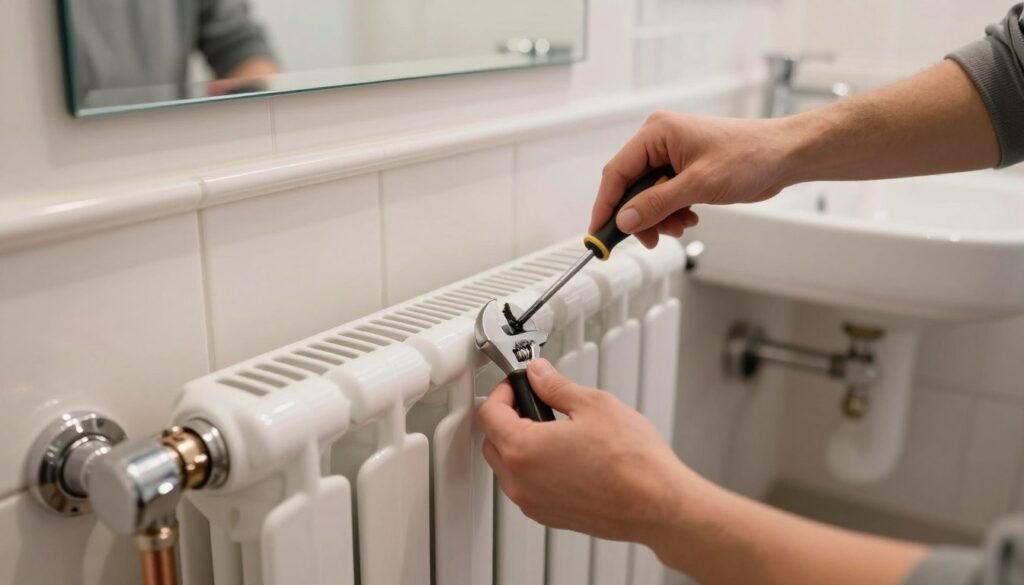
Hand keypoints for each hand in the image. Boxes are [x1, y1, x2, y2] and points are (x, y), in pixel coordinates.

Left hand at [476, 358, 696, 544]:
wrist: (657, 504)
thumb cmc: (632, 462)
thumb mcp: (593, 405)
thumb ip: (556, 386)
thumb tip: (539, 375)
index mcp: (523, 450)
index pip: (489, 414)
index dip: (502, 393)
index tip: (518, 386)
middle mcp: (521, 483)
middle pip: (492, 442)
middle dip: (506, 419)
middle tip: (533, 402)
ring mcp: (534, 504)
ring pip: (508, 468)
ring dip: (519, 445)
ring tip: (552, 428)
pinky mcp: (550, 517)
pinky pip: (527, 488)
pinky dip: (534, 469)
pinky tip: (563, 456)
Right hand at [591, 112, 801, 247]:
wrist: (784, 156)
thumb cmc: (749, 156)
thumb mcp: (698, 184)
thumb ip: (656, 203)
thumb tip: (624, 220)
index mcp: (656, 133)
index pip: (617, 173)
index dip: (606, 205)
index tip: (599, 233)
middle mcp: (660, 142)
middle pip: (630, 187)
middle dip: (638, 216)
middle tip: (645, 239)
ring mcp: (672, 157)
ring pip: (647, 196)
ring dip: (658, 218)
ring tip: (679, 228)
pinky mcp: (685, 170)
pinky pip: (664, 197)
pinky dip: (671, 214)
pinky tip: (689, 219)